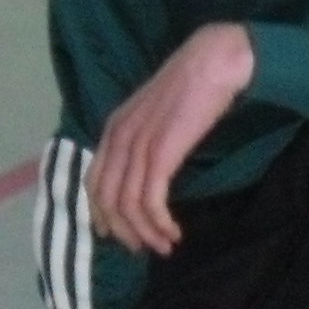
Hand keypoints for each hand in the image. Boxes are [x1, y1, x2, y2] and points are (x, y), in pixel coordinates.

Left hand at [85, 22, 256, 257]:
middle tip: (145, 248)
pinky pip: (150, 201)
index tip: (122, 234)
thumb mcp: (156, 112)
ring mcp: (138, 146)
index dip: (103, 214)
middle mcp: (118, 138)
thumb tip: (147, 169)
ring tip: (166, 246)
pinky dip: (159, 223)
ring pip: (128, 206)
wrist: (214, 61)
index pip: (94, 182)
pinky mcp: (160, 153)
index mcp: (114, 128)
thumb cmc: (193, 84)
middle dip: (124, 231)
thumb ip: (144, 137)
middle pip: (106, 199)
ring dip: (146, 233)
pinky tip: (174, 231)